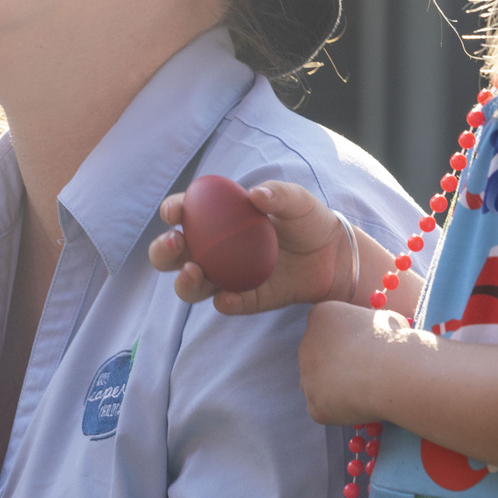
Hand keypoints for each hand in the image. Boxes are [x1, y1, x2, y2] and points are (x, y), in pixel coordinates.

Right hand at [149, 180, 350, 313]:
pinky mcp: (245, 299)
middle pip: (173, 255)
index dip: (172, 210)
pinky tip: (227, 298)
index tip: (174, 212)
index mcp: (217, 218)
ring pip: (191, 285)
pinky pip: (227, 304)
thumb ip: (278, 193)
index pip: (184, 213)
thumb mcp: (297, 200)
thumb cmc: (308, 219)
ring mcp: (226, 277)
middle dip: (163, 251)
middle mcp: (213, 250)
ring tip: (194, 272)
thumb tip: (256, 195)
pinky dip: (224, 302)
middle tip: (176, 244)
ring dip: (184, 282)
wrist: (334, 256)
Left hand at [299, 300, 402, 425]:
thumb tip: (376, 333)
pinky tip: (362, 405)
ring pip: (319, 386)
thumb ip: (367, 325)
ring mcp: (307, 376)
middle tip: (363, 374)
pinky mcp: (314, 404)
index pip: (324, 329)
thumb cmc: (394, 341)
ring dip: (336, 389)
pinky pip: (327, 410)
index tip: (363, 349)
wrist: (394, 372)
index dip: (345, 341)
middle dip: (337, 366)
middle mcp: (305, 344)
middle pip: (317, 358)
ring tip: (366, 389)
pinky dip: (343, 411)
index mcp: (321, 315)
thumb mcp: (381, 318)